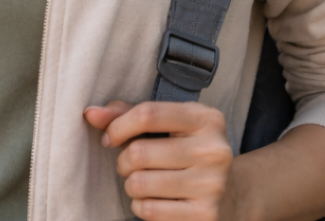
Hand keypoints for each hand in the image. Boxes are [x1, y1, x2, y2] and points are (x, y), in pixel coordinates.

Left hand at [84, 100, 235, 220]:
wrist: (234, 195)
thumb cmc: (187, 150)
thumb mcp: (168, 125)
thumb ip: (129, 114)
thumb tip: (90, 113)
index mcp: (205, 118)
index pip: (147, 114)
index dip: (118, 126)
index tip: (109, 137)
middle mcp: (213, 151)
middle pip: (139, 152)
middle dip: (123, 161)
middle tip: (129, 164)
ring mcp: (212, 186)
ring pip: (139, 183)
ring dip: (130, 184)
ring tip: (142, 181)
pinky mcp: (205, 216)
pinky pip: (149, 210)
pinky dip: (140, 206)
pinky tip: (152, 200)